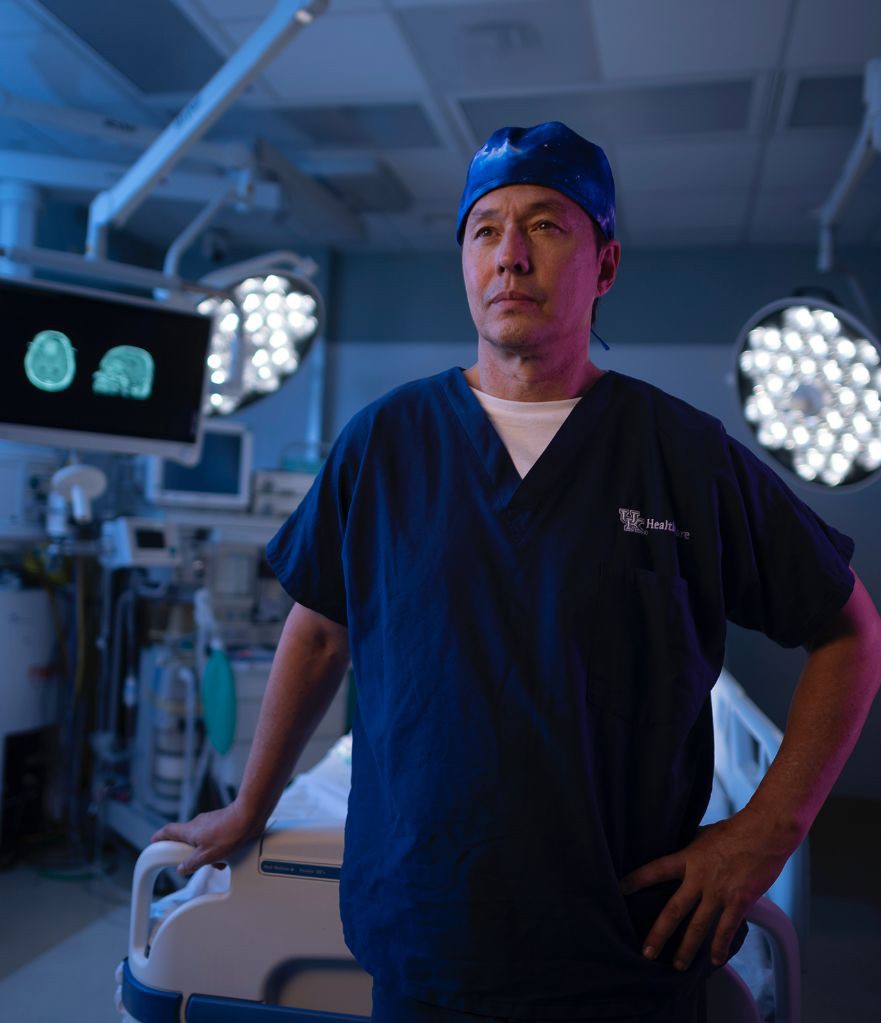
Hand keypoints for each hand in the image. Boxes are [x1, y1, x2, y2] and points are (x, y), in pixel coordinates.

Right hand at [151, 801, 262, 875]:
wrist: (250, 816)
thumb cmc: (229, 833)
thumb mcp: (207, 855)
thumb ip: (191, 863)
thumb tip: (181, 869)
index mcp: (190, 830)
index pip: (168, 832)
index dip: (159, 838)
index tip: (154, 842)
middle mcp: (198, 824)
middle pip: (186, 840)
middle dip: (190, 854)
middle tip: (194, 864)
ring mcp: (210, 822)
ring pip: (202, 841)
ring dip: (206, 853)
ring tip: (218, 861)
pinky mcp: (222, 823)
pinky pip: (214, 839)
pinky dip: (217, 848)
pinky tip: (227, 855)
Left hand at [619, 808, 796, 970]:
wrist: (765, 832)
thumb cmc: (736, 830)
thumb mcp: (704, 835)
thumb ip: (690, 848)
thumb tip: (677, 851)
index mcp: (688, 858)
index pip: (655, 870)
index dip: (636, 880)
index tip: (619, 890)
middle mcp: (699, 878)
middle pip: (673, 910)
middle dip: (658, 933)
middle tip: (646, 952)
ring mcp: (719, 892)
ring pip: (698, 927)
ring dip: (686, 949)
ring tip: (677, 965)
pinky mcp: (739, 902)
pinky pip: (726, 929)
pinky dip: (720, 947)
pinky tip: (714, 960)